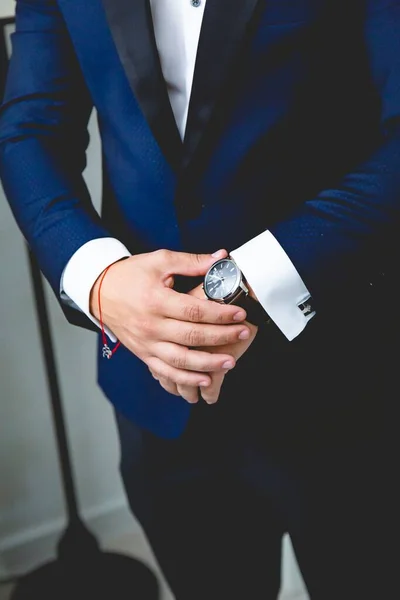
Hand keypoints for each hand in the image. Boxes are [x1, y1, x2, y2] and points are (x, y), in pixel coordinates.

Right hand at [90, 249, 249, 388]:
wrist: (100, 291)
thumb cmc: (131, 274)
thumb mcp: (159, 261)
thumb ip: (191, 262)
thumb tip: (221, 257)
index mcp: (156, 301)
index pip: (194, 311)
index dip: (220, 314)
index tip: (239, 313)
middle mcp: (151, 326)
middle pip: (192, 336)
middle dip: (221, 337)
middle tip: (243, 334)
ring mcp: (146, 343)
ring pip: (180, 360)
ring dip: (208, 364)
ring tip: (230, 362)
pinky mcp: (143, 354)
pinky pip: (166, 372)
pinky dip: (186, 379)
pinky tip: (205, 380)